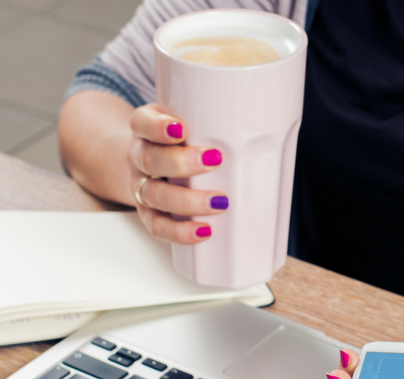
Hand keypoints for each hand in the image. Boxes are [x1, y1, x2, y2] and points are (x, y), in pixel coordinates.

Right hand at [128, 103, 228, 243]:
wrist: (149, 164)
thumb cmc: (180, 143)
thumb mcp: (190, 122)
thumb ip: (213, 122)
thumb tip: (264, 123)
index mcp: (146, 129)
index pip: (143, 122)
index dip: (158, 127)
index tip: (181, 130)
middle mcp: (140, 157)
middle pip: (151, 160)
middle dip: (182, 163)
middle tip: (214, 161)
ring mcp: (142, 187)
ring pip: (155, 195)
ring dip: (187, 201)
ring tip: (218, 202)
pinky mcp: (149, 213)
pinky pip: (158, 226)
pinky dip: (179, 231)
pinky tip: (203, 231)